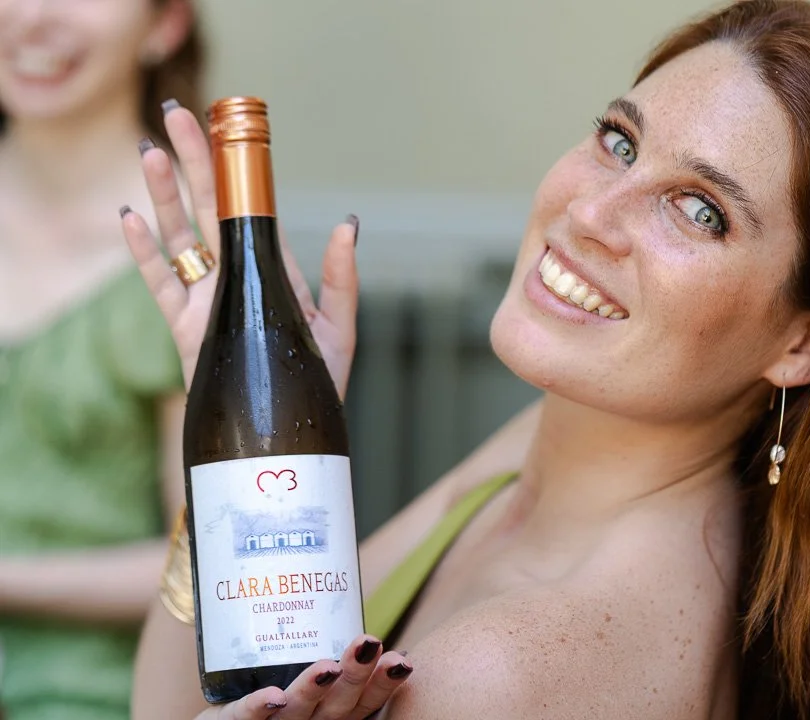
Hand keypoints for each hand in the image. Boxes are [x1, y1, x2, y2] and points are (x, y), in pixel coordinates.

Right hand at [120, 100, 358, 398]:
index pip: (252, 209)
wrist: (287, 437)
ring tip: (152, 151)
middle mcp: (238, 278)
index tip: (224, 128)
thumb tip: (350, 223)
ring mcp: (209, 301)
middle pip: (209, 210)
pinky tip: (130, 218)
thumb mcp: (340, 328)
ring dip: (165, 195)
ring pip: (180, 237)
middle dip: (194, 163)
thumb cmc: (319, 384)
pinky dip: (144, 252)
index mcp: (274, 271)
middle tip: (176, 115)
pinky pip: (161, 283)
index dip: (237, 170)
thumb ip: (341, 278)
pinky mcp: (187, 329)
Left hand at [194, 635, 411, 719]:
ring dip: (314, 688)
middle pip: (337, 704)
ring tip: (329, 665)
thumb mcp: (302, 670)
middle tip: (371, 644)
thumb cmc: (272, 692)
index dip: (383, 682)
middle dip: (356, 675)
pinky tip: (272, 696)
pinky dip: (259, 706)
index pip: (363, 699)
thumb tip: (342, 583)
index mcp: (329, 709)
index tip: (402, 659)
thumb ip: (324, 643)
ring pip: (297, 710)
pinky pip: (244, 716)